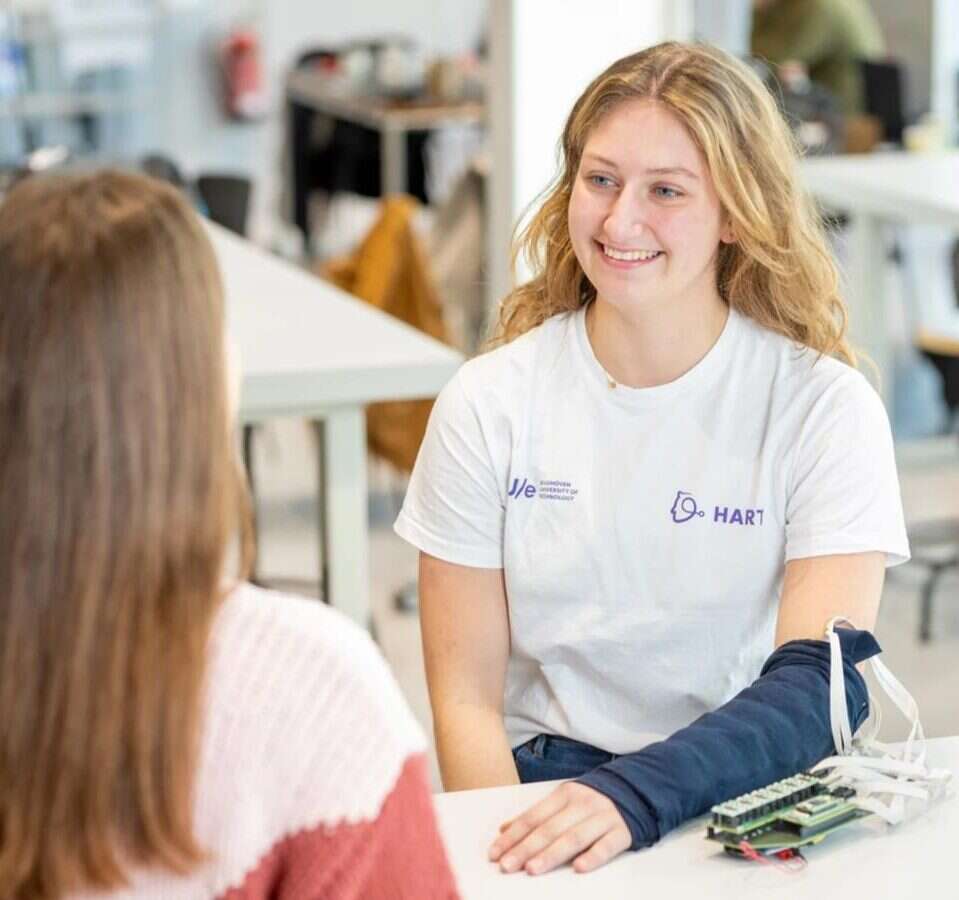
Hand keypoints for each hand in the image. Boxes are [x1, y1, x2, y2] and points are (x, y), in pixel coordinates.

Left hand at [488, 782, 630, 875]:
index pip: (533, 817)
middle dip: (526, 848)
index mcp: (564, 794)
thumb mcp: (563, 801)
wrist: (635, 790)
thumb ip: (536, 815)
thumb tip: (503, 829)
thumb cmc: (591, 801)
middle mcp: (582, 804)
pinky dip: (593, 856)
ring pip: (574, 838)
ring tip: (533, 869)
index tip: (495, 853)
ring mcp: (603, 817)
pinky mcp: (622, 831)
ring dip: (551, 854)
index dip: (513, 836)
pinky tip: (579, 868)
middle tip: (507, 865)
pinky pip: (607, 845)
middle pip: (549, 829)